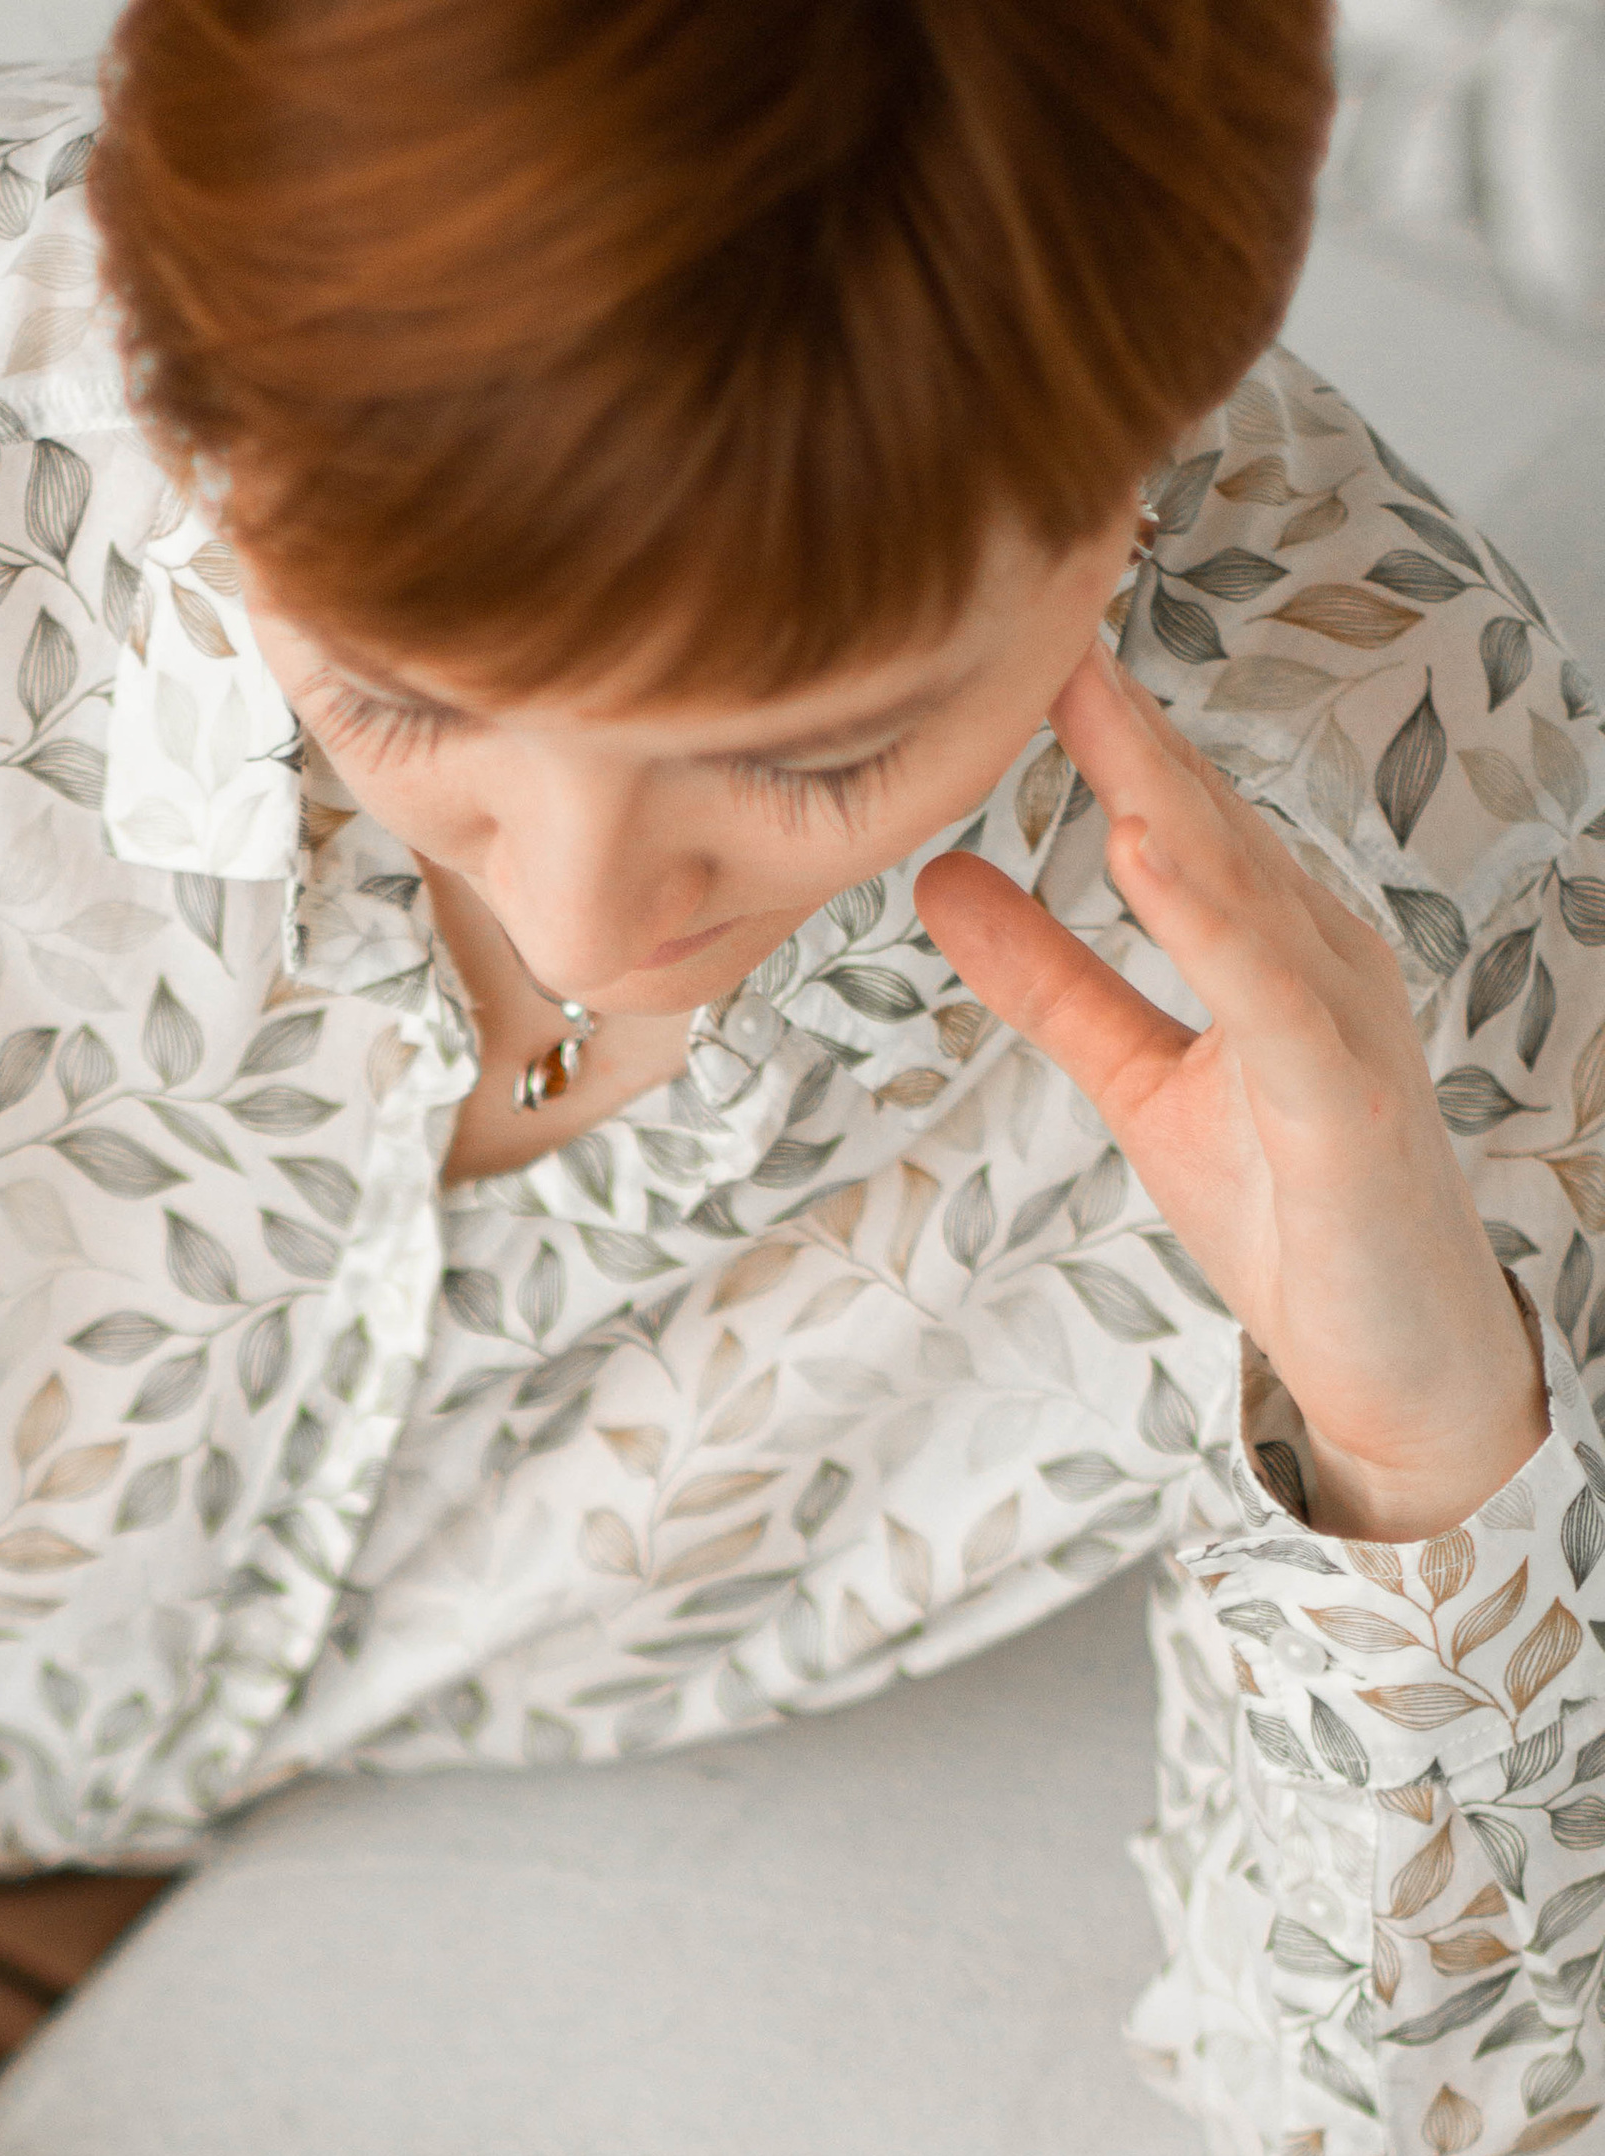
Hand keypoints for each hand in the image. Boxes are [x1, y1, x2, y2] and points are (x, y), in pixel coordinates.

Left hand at [915, 640, 1546, 1541]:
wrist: (1399, 1365)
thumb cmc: (1295, 1222)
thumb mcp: (1144, 1085)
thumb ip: (1054, 984)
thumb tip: (946, 882)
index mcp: (1272, 943)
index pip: (1174, 808)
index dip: (1097, 718)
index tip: (1011, 632)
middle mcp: (1319, 954)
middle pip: (1205, 814)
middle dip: (1124, 712)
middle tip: (1038, 600)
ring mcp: (1340, 1020)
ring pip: (1237, 880)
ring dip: (1158, 781)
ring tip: (1079, 689)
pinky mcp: (1341, 1101)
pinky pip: (1267, 992)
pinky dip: (1208, 916)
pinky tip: (1146, 850)